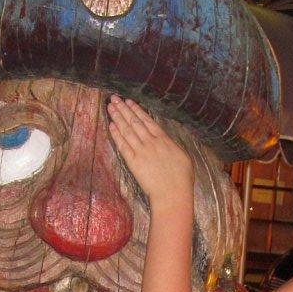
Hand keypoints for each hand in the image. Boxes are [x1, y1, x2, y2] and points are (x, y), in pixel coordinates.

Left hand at [106, 95, 193, 211]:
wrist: (173, 193)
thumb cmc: (182, 178)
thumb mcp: (182, 157)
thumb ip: (171, 146)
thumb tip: (166, 142)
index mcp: (164, 140)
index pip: (147, 120)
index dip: (136, 110)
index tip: (129, 102)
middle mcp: (151, 142)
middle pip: (134, 122)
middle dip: (124, 109)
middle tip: (114, 98)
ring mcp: (141, 151)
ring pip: (127, 130)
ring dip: (118, 117)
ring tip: (110, 107)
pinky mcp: (134, 162)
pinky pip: (123, 145)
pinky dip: (116, 135)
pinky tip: (111, 126)